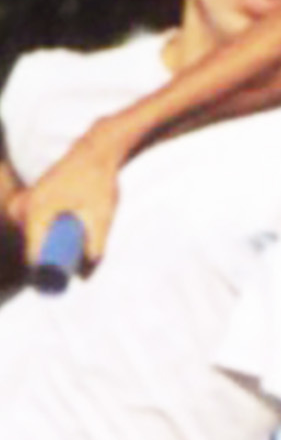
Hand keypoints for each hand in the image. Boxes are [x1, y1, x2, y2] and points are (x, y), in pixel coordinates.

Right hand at [8, 125, 124, 274]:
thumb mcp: (101, 215)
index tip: (55, 286)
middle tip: (64, 276)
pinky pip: (26, 228)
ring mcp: (19, 202)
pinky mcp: (23, 200)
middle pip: (27, 247)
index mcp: (35, 212)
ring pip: (27, 238)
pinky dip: (36, 240)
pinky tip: (45, 252)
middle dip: (43, 265)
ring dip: (40, 252)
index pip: (30, 254)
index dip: (40, 274)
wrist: (93, 153)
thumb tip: (85, 278)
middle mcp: (21, 207)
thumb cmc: (99, 182)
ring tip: (61, 263)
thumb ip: (96, 245)